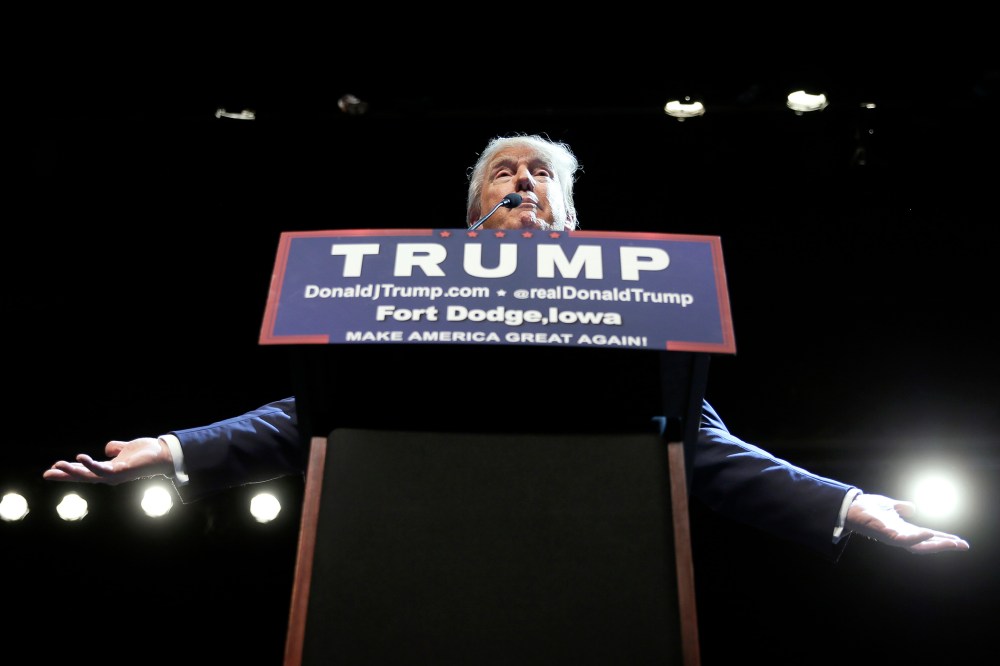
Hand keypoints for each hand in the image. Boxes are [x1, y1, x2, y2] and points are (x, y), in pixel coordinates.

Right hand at [43, 437, 173, 485]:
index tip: (52, 470)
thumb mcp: (126, 449)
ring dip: (72, 471)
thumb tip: (107, 449)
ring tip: (57, 465)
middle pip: (82, 477)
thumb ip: (115, 448)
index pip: (85, 472)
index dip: (69, 471)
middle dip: (64, 476)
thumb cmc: (147, 453)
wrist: (164, 454)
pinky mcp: (121, 471)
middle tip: (46, 474)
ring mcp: (115, 475)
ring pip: (89, 475)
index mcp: (108, 470)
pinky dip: (91, 465)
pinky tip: (80, 458)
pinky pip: (102, 469)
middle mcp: (109, 475)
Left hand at [845, 493, 969, 553]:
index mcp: (903, 530)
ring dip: (937, 544)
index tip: (959, 541)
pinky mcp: (886, 535)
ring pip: (920, 545)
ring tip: (953, 542)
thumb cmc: (867, 507)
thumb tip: (913, 508)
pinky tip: (930, 533)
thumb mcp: (890, 506)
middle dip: (945, 545)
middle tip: (964, 545)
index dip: (943, 539)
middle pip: (927, 544)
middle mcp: (900, 536)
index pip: (927, 537)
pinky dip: (917, 537)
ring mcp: (894, 537)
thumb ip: (902, 508)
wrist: (850, 506)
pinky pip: (904, 539)